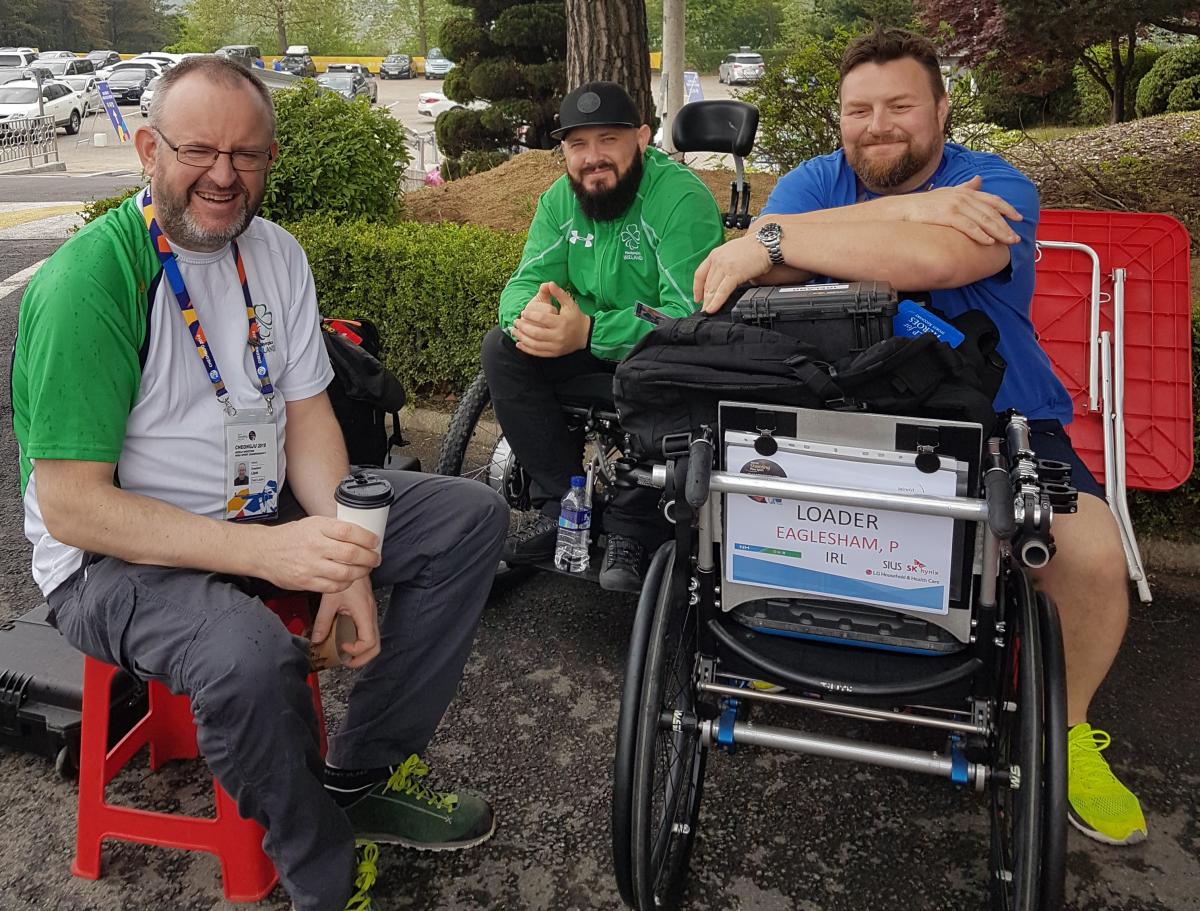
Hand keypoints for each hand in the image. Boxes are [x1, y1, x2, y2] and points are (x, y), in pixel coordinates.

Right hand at [259, 516, 380, 593]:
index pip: (348, 531)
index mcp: (317, 527)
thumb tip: (360, 534)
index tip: (375, 541)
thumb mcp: (311, 523)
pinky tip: (349, 579)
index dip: (366, 537)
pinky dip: (346, 583)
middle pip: (351, 553)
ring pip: (345, 572)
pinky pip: (334, 586)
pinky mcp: (306, 582)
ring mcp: (310, 565)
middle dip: (369, 557)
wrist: (263, 552)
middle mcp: (314, 545)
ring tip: (365, 569)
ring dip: (361, 572)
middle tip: (375, 558)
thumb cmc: (290, 536)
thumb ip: (333, 528)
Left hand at [310, 577, 379, 667]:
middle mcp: (371, 616)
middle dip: (361, 659)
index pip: (369, 643)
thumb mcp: (330, 600)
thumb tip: (316, 639)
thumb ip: (322, 621)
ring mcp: (370, 615)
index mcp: (365, 614)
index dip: (356, 651)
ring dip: (360, 651)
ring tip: (344, 653)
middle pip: (375, 647)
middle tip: (345, 661)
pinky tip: (345, 638)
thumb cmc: (347, 577)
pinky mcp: (367, 613)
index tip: (342, 647)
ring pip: (373, 641)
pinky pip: (367, 633)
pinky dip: (358, 641)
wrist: (354, 563)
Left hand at [513, 282, 589, 356]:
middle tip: (515, 322)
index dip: (530, 315)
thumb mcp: (569, 303)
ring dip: (522, 338)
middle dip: (523, 327)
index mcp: (561, 322)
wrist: (585, 335)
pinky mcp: (554, 353)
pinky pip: (538, 353)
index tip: (523, 312)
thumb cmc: (575, 317)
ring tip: (514, 331)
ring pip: (535, 344)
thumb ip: (559, 293)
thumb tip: (549, 283)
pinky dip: (527, 349)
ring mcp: (556, 346)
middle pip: (536, 333)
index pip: (542, 319)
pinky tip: (519, 344)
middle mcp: (559, 336)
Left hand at [693, 235, 772, 314]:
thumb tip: (724, 281)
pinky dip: (716, 302)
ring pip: (712, 288)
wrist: (766, 243)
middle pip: (706, 283)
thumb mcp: (732, 253)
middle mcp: (717, 259)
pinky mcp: (734, 274)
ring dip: (709, 302)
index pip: (700, 273)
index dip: (697, 288)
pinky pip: (722, 291)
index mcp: (715, 254)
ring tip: (707, 312)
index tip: (697, 297)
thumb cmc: (754, 248)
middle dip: (704, 298)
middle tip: (703, 309)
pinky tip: (712, 309)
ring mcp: (725, 266)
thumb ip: (725, 265)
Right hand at [899, 176, 1021, 244]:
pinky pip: (968, 226)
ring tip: (1007, 242)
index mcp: (966, 192)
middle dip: (1006, 226)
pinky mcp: (947, 215)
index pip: (993, 200)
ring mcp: (955, 205)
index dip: (1008, 209)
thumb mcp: (948, 192)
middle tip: (1016, 238)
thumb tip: (979, 179)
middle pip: (991, 212)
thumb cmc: (925, 204)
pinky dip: (980, 234)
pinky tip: (988, 242)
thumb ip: (966, 187)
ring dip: (998, 232)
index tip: (1018, 218)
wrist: (903, 209)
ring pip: (983, 220)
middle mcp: (963, 196)